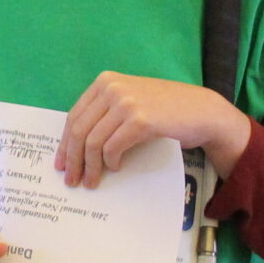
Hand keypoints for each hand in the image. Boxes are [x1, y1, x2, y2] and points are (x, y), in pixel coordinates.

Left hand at [57, 73, 249, 188]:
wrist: (202, 111)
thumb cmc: (166, 110)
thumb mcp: (130, 100)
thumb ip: (105, 113)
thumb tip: (76, 145)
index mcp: (105, 81)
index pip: (74, 116)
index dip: (64, 143)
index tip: (61, 163)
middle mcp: (112, 88)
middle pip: (79, 130)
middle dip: (73, 159)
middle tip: (72, 179)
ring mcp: (126, 102)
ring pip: (93, 141)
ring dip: (90, 166)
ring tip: (91, 181)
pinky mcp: (140, 120)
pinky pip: (113, 147)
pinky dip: (110, 162)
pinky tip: (115, 168)